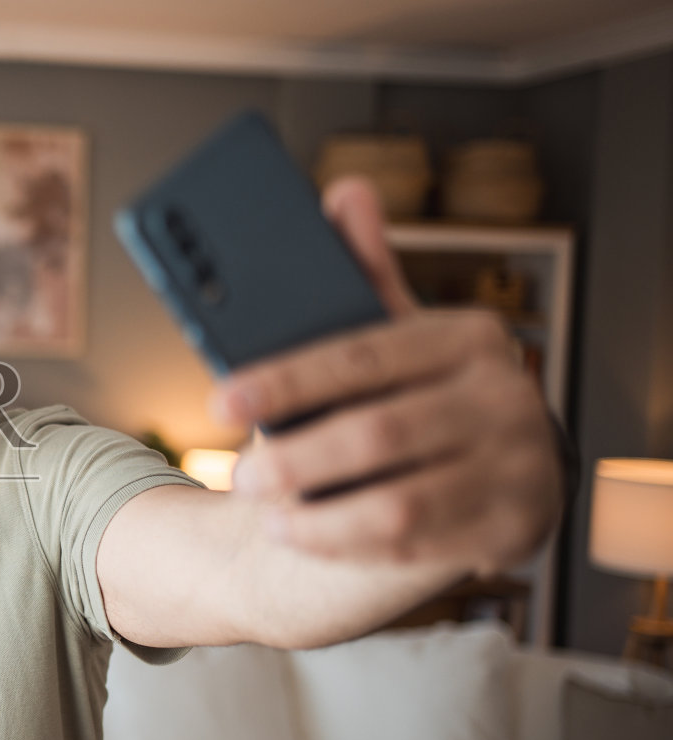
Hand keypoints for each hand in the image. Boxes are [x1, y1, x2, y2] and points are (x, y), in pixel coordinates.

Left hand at [216, 178, 561, 574]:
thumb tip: (345, 192)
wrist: (500, 475)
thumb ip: (364, 276)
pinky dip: (346, 544)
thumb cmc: (425, 395)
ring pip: (396, 504)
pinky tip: (301, 535)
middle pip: (376, 434)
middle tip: (240, 476)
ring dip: (315, 514)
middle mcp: (505, 397)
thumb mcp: (400, 336)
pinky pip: (414, 547)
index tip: (221, 400)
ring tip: (265, 509)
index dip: (285, 380)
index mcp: (469, 336)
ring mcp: (518, 467)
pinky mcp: (517, 529)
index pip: (362, 355)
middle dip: (294, 459)